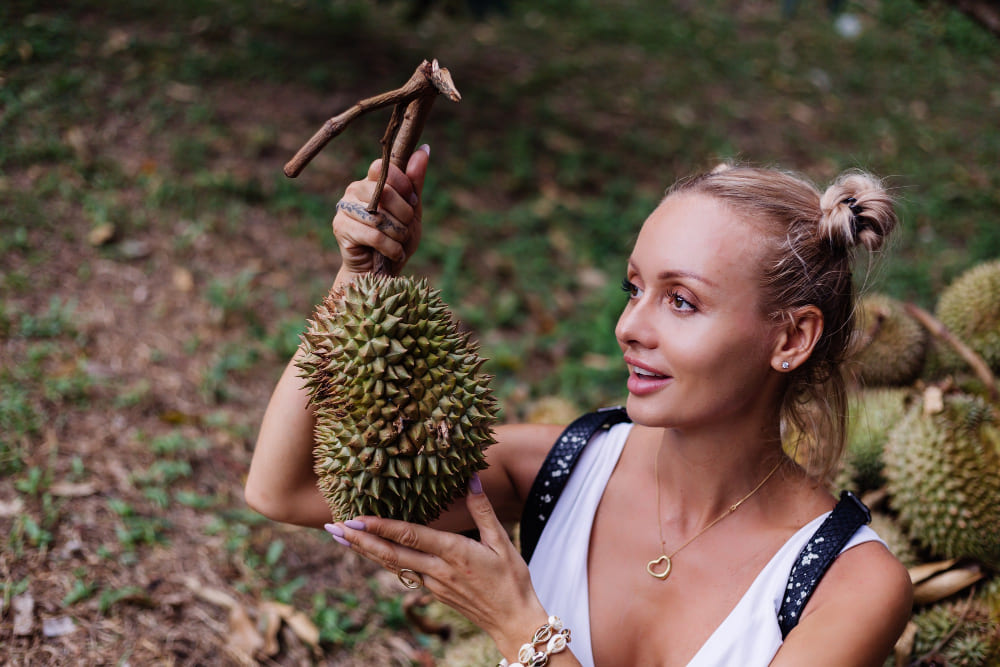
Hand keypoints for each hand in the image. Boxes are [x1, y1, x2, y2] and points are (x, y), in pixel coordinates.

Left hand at [325, 474, 549, 656]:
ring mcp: (432, 584)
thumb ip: (483, 510)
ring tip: (341, 537)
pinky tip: (371, 551)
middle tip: (333, 528)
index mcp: (454, 554)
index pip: (411, 537)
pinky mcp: (433, 592)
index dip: (382, 527)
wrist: (513, 621)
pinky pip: (403, 572)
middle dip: (360, 540)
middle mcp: (437, 570)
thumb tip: (471, 479)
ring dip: (365, 550)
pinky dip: (383, 559)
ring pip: (392, 564)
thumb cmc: (512, 580)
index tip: (358, 518)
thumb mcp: (502, 541)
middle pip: (391, 554)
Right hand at [333, 145, 428, 275]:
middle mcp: (354, 190)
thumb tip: (425, 148)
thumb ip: (415, 182)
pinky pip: (373, 234)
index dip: (403, 184)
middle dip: (404, 214)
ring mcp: (344, 208)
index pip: (385, 168)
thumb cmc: (397, 239)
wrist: (381, 273)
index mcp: (370, 181)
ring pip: (380, 216)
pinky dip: (391, 247)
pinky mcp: (340, 228)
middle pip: (384, 192)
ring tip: (400, 243)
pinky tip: (395, 254)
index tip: (412, 202)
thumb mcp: (412, 210)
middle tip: (407, 228)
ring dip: (399, 234)